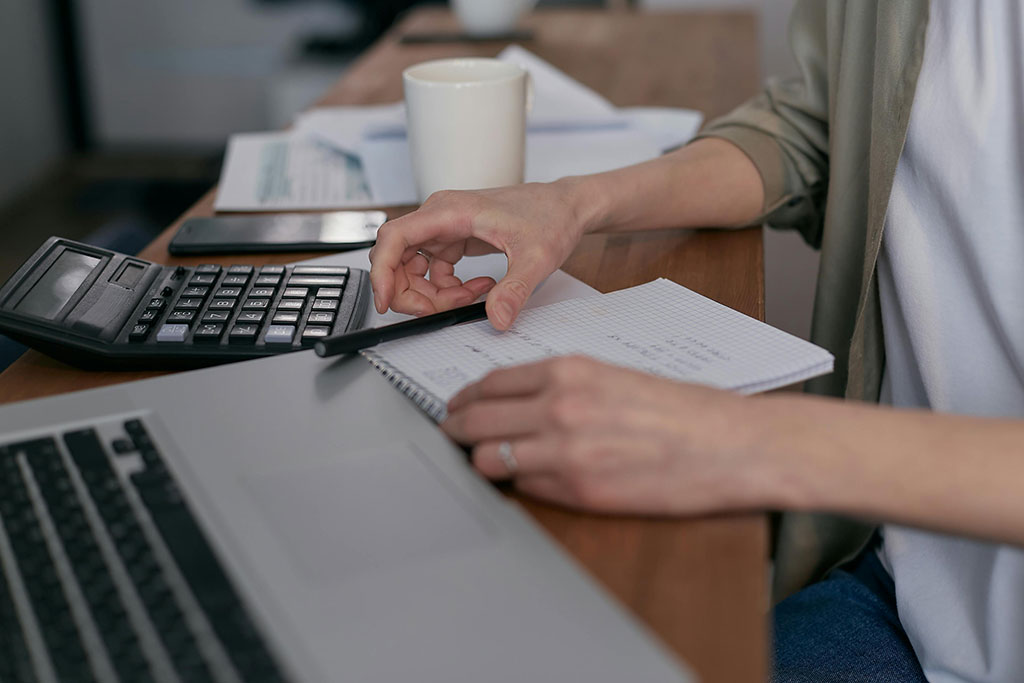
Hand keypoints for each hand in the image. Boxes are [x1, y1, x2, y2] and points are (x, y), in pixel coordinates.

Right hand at [369, 180, 588, 329]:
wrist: (567, 206)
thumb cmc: (551, 216)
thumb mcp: (537, 258)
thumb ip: (515, 290)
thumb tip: (497, 319)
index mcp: (449, 211)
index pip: (395, 237)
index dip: (382, 271)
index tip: (385, 301)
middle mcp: (440, 216)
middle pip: (398, 258)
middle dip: (411, 293)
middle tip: (438, 311)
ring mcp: (445, 228)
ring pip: (414, 268)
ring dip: (433, 294)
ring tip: (471, 298)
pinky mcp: (454, 239)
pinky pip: (434, 271)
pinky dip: (448, 289)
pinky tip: (479, 289)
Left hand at [441, 356, 773, 514]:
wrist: (730, 445)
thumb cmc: (682, 410)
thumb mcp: (614, 377)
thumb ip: (562, 387)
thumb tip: (518, 403)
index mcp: (569, 372)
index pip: (490, 384)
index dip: (464, 399)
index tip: (457, 407)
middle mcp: (560, 408)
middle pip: (476, 420)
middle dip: (456, 430)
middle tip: (451, 436)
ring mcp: (566, 453)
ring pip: (490, 459)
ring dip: (483, 462)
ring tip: (484, 462)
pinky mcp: (580, 493)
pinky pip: (527, 489)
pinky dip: (522, 485)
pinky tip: (530, 480)